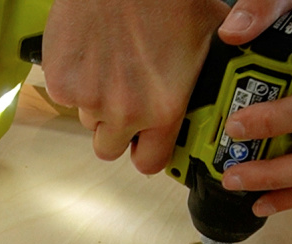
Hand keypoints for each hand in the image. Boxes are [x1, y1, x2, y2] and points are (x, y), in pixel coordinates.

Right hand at [42, 0, 230, 174]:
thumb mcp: (208, 33)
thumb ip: (215, 69)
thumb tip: (230, 85)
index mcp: (163, 108)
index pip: (149, 163)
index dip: (146, 152)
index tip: (146, 142)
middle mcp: (125, 112)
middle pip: (110, 149)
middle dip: (117, 131)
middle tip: (124, 100)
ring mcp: (89, 99)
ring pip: (88, 120)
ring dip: (97, 103)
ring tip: (110, 65)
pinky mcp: (61, 83)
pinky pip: (66, 96)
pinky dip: (75, 80)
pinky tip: (92, 53)